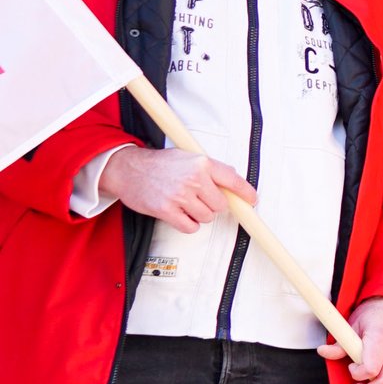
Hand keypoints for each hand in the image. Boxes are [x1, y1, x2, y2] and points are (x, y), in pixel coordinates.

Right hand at [99, 146, 255, 233]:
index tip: (251, 200)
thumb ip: (210, 169)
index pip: (233, 180)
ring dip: (199, 215)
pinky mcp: (166, 210)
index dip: (246, 193)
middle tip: (200, 199)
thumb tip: (232, 182)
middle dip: (214, 205)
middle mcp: (193, 179)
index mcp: (202, 163)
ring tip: (185, 203)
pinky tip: (180, 214)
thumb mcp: (188, 156)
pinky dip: (188, 224)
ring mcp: (180, 195)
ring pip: (207, 217)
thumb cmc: (159, 163)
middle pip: (221, 205)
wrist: (128, 169)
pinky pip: (190, 227)